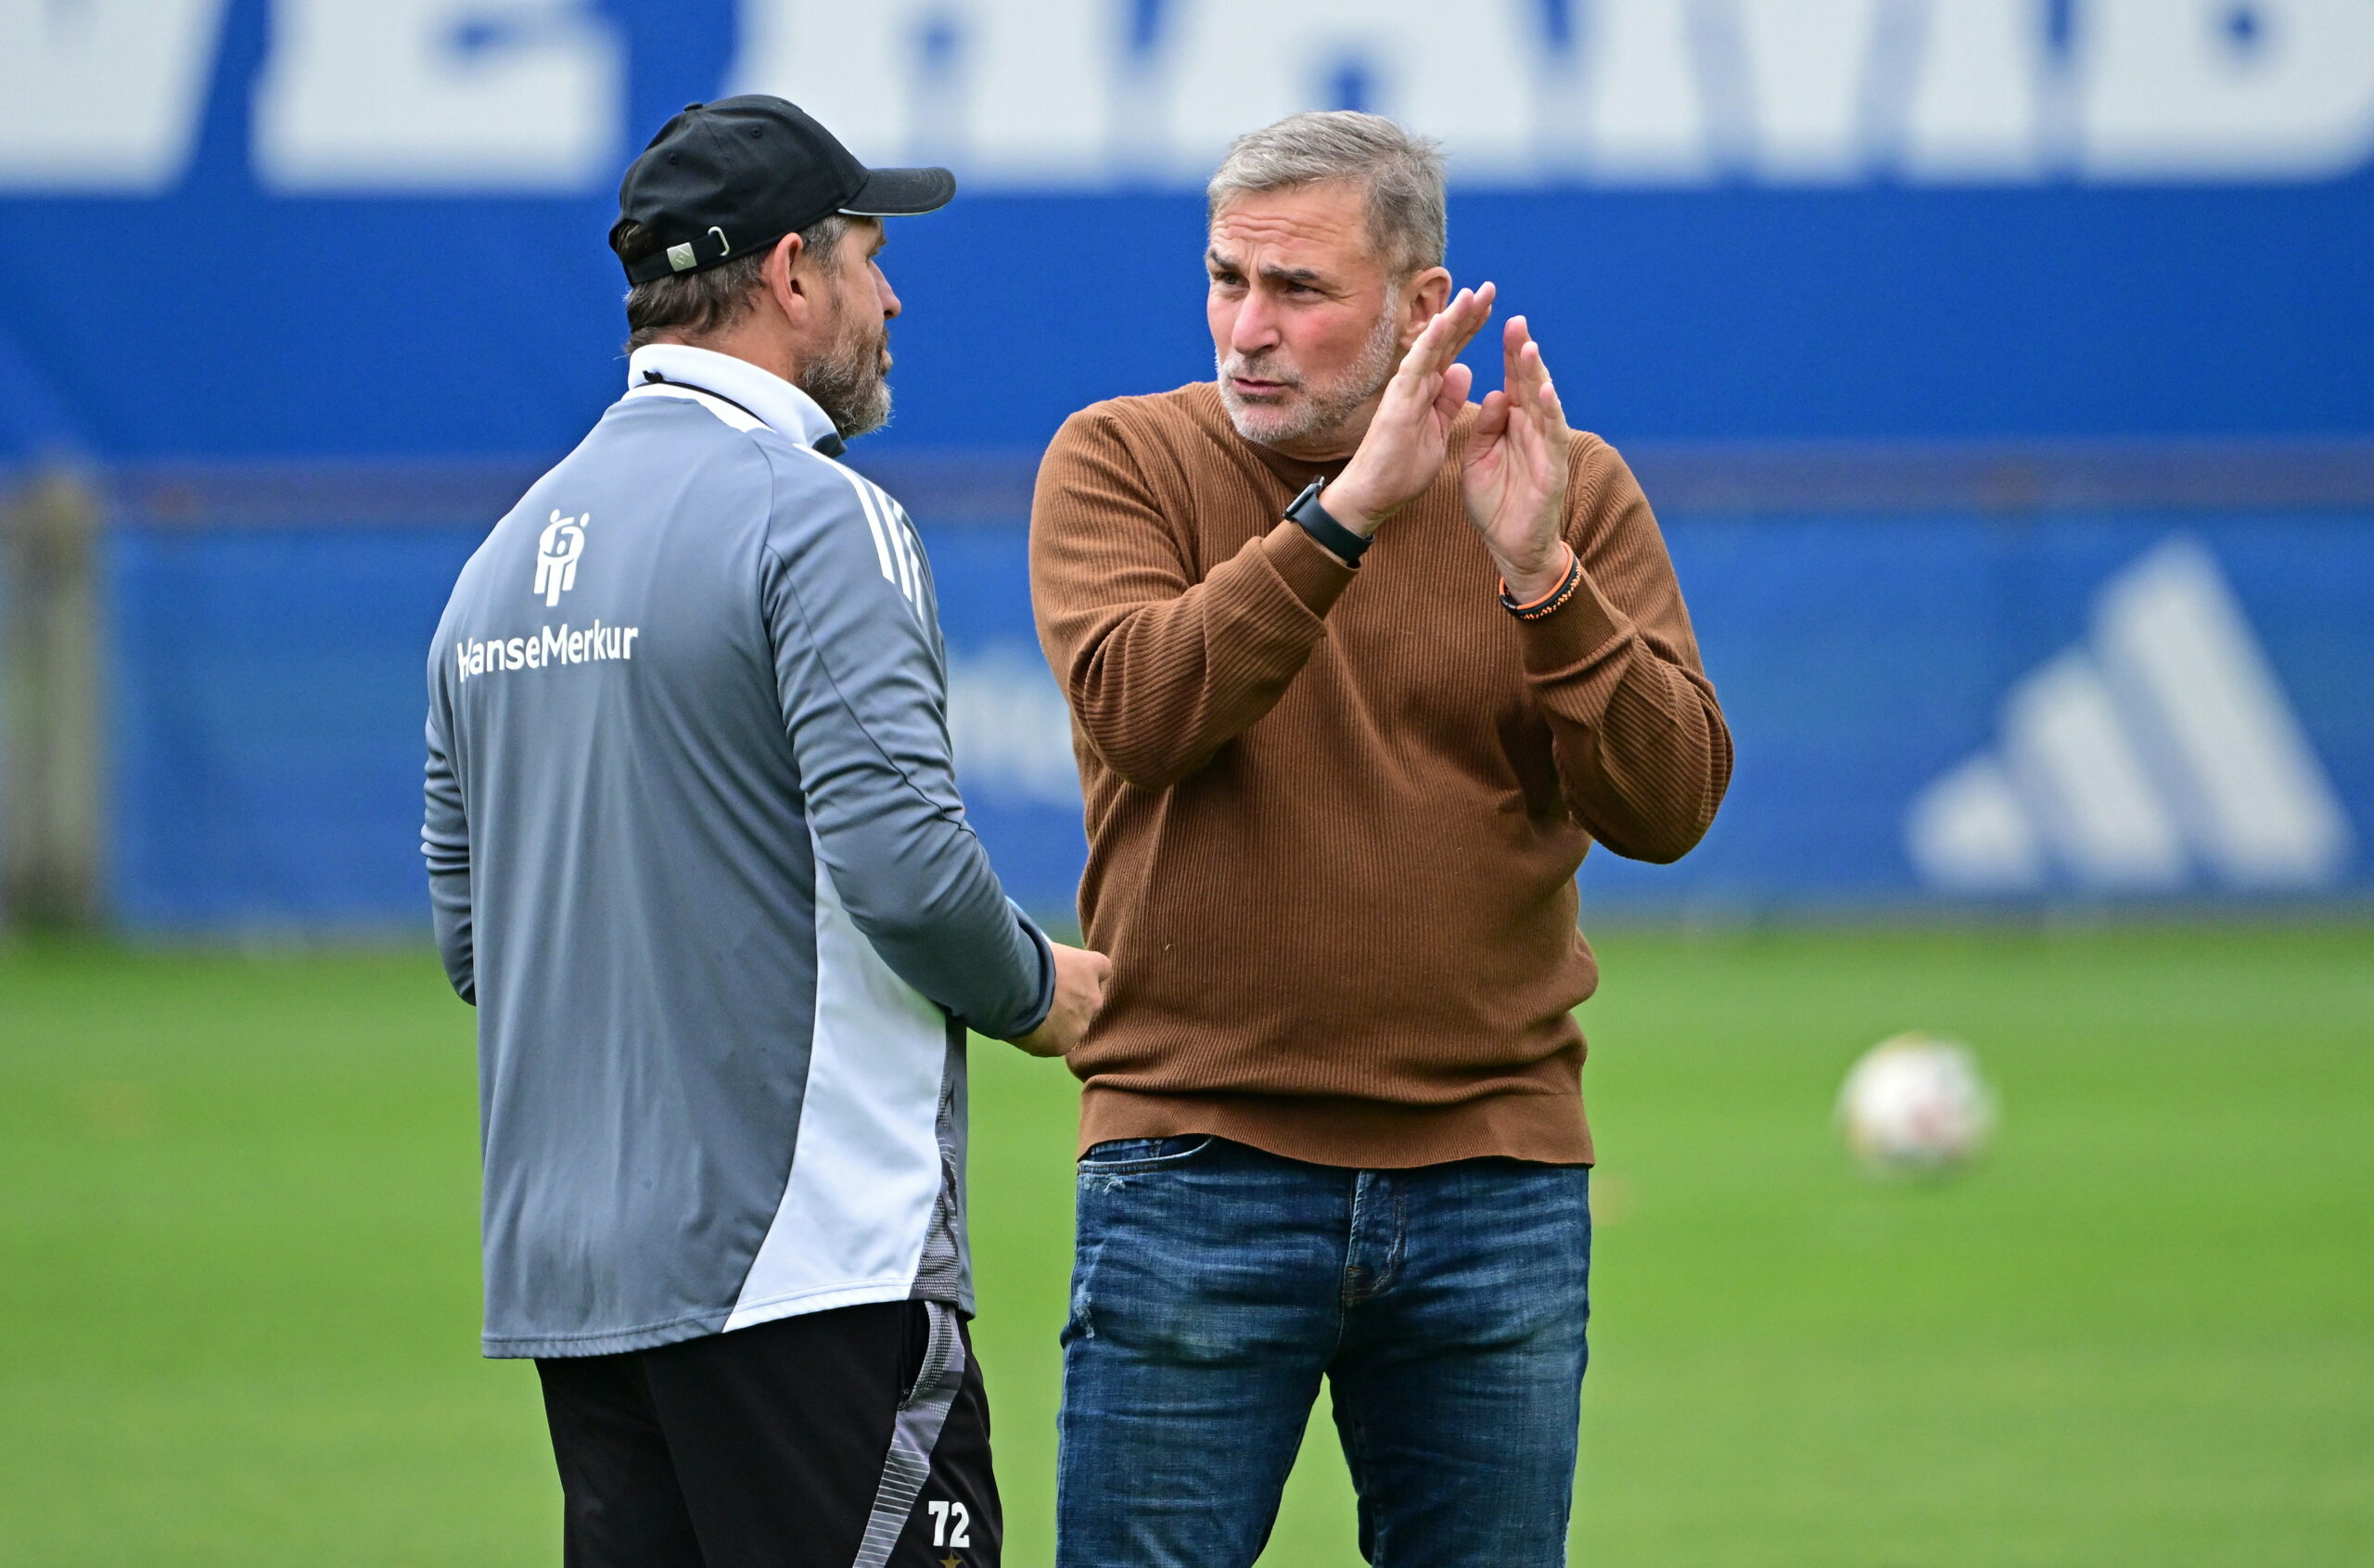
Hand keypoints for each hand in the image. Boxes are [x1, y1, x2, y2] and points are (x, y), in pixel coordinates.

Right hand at [1008, 942, 1112, 1058]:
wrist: (1014, 989)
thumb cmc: (1027, 959)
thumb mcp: (1045, 949)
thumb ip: (1055, 962)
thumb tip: (1046, 966)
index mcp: (1090, 967)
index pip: (1102, 968)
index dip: (1086, 974)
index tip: (1073, 976)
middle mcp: (1094, 997)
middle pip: (1091, 1001)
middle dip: (1074, 1002)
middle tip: (1049, 1000)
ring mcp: (1081, 1024)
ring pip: (1075, 1025)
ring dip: (1061, 1023)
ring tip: (1034, 1018)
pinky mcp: (1065, 1044)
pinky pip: (1058, 1043)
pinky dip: (1046, 1040)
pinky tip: (1029, 1032)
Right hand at [1326, 284, 1496, 536]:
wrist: (1375, 495)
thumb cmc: (1401, 468)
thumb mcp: (1437, 431)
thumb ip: (1448, 400)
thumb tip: (1463, 370)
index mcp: (1428, 391)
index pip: (1453, 352)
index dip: (1472, 328)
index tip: (1492, 307)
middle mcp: (1416, 383)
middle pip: (1445, 342)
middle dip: (1467, 315)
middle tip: (1490, 288)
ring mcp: (1405, 389)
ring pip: (1431, 346)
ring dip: (1452, 319)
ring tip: (1472, 294)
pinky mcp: (1398, 400)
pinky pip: (1416, 365)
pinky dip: (1429, 343)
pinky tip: (1444, 321)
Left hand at [1461, 314, 1573, 600]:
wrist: (1511, 547)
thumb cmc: (1497, 502)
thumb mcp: (1479, 459)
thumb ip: (1487, 428)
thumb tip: (1496, 395)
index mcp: (1515, 425)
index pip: (1513, 382)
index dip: (1508, 355)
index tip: (1500, 323)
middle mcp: (1534, 430)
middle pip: (1529, 385)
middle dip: (1523, 354)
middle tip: (1516, 321)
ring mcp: (1547, 448)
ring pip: (1544, 405)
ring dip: (1538, 377)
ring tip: (1529, 349)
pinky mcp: (1553, 470)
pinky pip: (1553, 438)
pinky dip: (1551, 415)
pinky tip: (1546, 393)